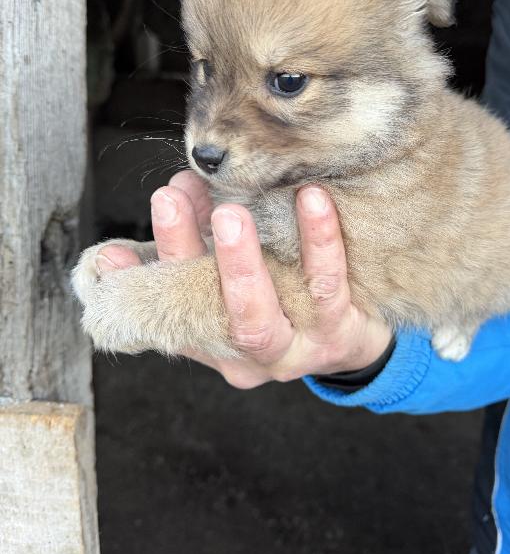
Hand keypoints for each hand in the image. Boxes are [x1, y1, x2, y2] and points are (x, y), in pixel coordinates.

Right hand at [96, 171, 391, 386]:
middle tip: (171, 198)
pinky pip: (326, 285)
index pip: (172, 309)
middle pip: (209, 314)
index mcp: (216, 341)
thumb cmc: (282, 301)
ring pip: (261, 315)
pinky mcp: (339, 332)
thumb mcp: (228, 289)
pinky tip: (312, 197)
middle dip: (185, 254)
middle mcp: (251, 355)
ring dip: (241, 261)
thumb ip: (181, 265)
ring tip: (231, 209)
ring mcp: (297, 349)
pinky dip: (319, 241)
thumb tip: (111, 257)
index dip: (145, 275)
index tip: (118, 243)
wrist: (353, 339)